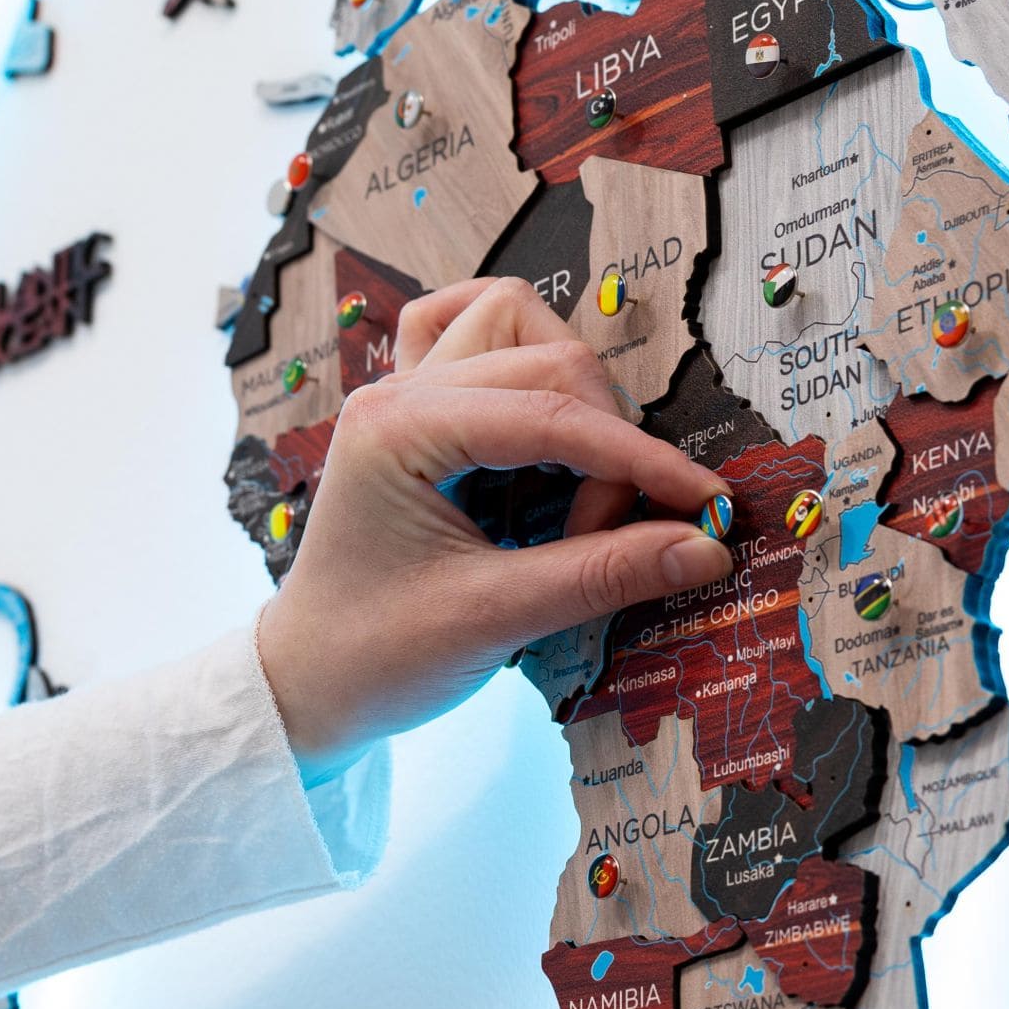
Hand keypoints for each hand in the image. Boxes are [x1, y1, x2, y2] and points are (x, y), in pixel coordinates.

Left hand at [256, 276, 733, 782]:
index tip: (706, 505)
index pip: (554, 415)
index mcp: (399, 429)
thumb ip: (602, 575)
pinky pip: (466, 332)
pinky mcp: (410, 410)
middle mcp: (397, 390)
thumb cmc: (375, 658)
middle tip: (597, 543)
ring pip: (514, 324)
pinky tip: (537, 419)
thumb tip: (706, 547)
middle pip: (549, 361)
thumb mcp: (494, 621)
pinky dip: (518, 359)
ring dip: (568, 391)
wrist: (301, 684)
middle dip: (602, 449)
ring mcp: (399, 391)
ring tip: (570, 485)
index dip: (642, 460)